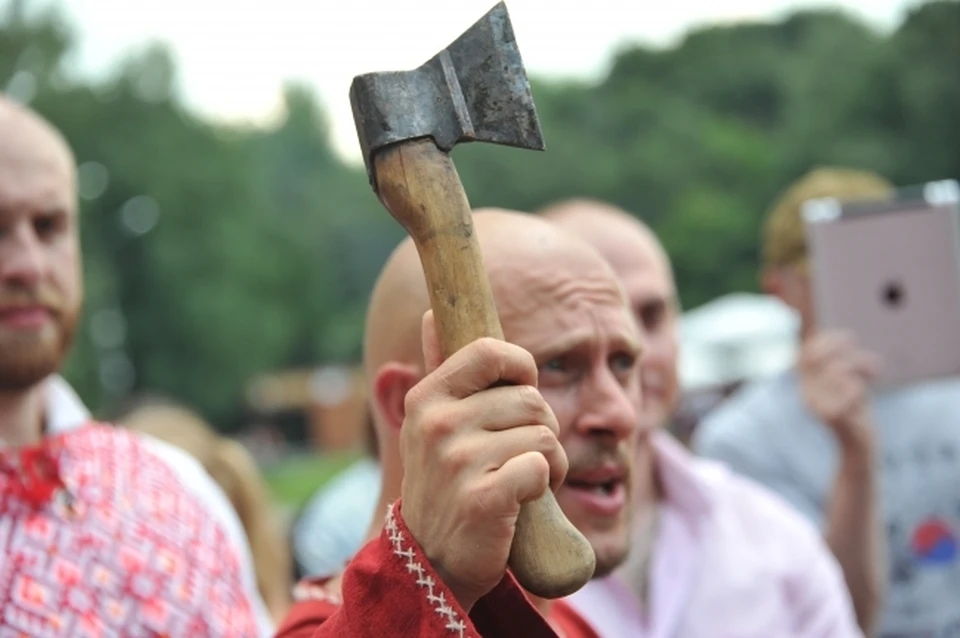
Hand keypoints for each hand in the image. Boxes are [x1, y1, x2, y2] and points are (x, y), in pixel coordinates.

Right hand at [398, 310, 567, 611]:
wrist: (431, 562)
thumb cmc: (445, 484)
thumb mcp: (432, 425)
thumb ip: (440, 369)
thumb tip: (432, 313)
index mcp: (427, 398)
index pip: (490, 351)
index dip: (520, 368)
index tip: (520, 393)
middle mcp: (437, 424)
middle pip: (531, 399)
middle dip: (540, 429)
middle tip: (517, 457)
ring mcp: (457, 461)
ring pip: (544, 435)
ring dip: (547, 461)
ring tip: (519, 480)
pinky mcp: (482, 498)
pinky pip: (541, 467)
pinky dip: (544, 485)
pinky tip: (522, 500)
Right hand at [798, 331, 880, 451]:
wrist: (858, 448)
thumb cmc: (855, 412)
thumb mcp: (846, 384)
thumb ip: (840, 363)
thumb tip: (842, 338)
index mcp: (806, 385)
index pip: (804, 353)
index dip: (821, 339)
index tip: (840, 333)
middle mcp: (806, 394)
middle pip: (817, 355)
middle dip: (841, 346)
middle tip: (860, 354)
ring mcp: (817, 405)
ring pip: (837, 369)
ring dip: (861, 365)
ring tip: (873, 370)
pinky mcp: (832, 415)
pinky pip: (850, 388)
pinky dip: (861, 385)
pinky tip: (865, 395)